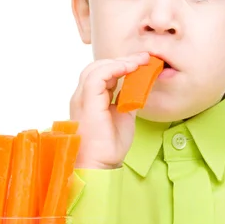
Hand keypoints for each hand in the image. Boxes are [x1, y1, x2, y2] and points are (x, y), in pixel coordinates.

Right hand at [69, 52, 151, 168]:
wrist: (100, 165)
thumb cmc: (110, 147)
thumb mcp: (124, 116)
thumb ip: (127, 99)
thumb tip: (139, 86)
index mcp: (90, 100)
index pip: (102, 74)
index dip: (121, 65)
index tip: (141, 62)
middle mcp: (82, 97)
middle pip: (97, 67)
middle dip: (122, 60)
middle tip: (143, 58)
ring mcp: (82, 99)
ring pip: (95, 68)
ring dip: (119, 62)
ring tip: (138, 62)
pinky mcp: (86, 102)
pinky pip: (96, 77)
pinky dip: (113, 68)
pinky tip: (129, 68)